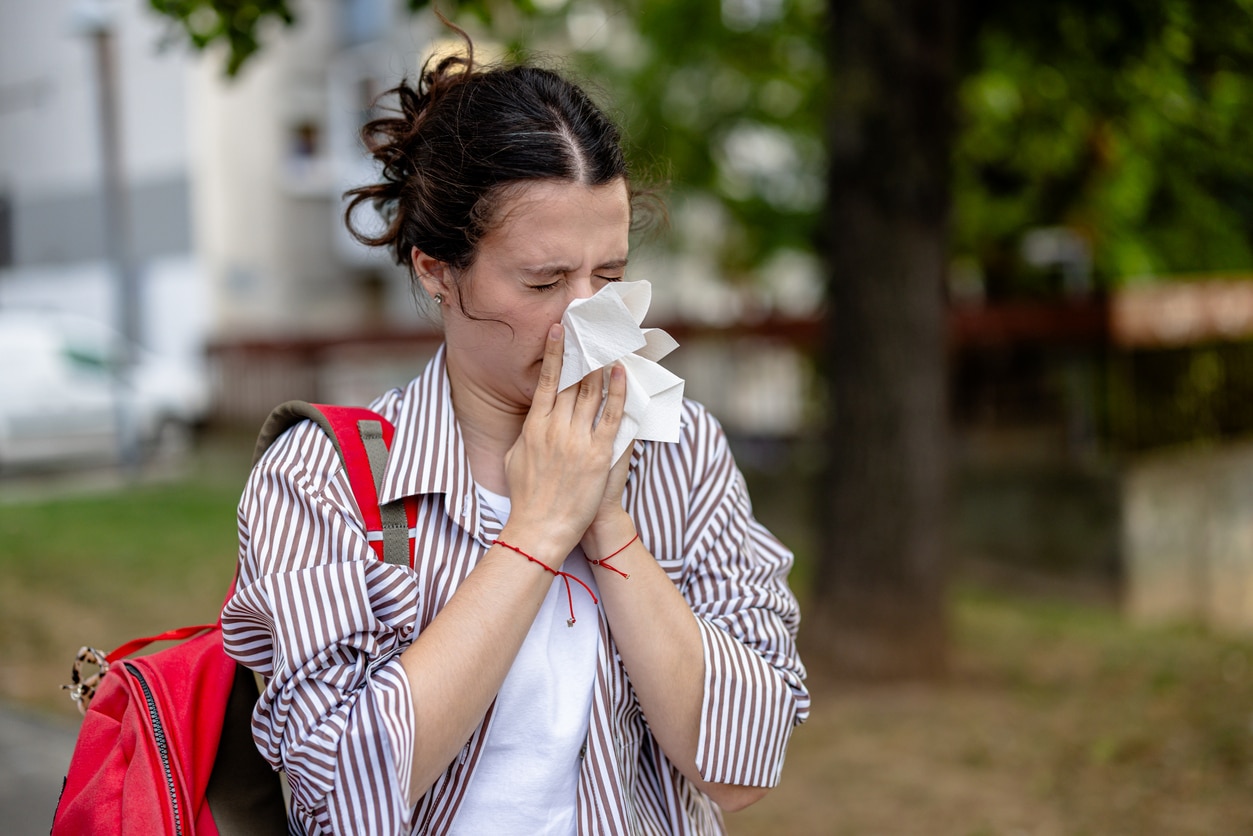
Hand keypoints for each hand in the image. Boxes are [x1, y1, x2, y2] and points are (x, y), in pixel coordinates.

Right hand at [502, 324, 627, 561]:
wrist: (541, 529)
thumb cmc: (526, 498)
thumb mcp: (515, 459)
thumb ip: (526, 435)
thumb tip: (533, 419)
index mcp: (534, 427)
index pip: (545, 381)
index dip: (554, 353)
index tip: (559, 331)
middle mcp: (556, 428)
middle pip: (572, 381)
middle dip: (582, 352)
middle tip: (590, 329)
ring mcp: (578, 440)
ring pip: (592, 393)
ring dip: (601, 365)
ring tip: (608, 343)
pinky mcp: (599, 454)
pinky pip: (612, 416)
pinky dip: (618, 393)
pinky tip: (621, 373)